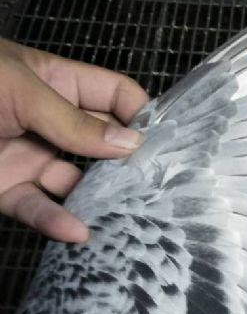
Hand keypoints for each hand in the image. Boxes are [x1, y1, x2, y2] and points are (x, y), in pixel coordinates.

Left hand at [0, 38, 148, 241]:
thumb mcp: (17, 89)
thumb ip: (72, 121)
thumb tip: (130, 143)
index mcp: (55, 81)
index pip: (114, 96)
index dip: (140, 115)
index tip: (163, 144)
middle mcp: (48, 121)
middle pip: (101, 143)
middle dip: (128, 163)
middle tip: (158, 189)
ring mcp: (28, 157)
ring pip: (75, 181)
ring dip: (98, 199)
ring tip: (125, 216)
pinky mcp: (5, 190)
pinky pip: (38, 208)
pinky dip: (56, 221)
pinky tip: (76, 231)